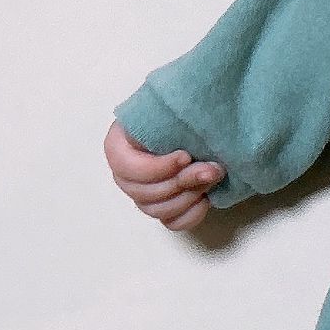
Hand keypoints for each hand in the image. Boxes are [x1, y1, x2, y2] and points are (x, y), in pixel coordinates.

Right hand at [107, 119, 224, 230]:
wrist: (200, 121)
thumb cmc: (182, 111)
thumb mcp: (174, 107)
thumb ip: (175, 119)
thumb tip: (188, 149)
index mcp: (118, 146)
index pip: (125, 167)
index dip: (157, 168)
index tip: (186, 155)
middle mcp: (125, 174)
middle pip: (142, 193)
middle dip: (181, 182)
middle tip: (211, 168)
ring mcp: (143, 194)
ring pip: (156, 210)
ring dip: (188, 197)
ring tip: (211, 177)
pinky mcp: (164, 207)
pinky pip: (172, 223)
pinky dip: (191, 215)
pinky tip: (206, 198)